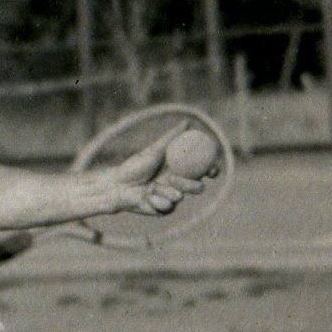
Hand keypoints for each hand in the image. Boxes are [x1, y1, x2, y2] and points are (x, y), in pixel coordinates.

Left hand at [82, 140, 204, 221]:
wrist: (119, 184)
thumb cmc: (135, 165)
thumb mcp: (154, 150)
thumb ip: (171, 138)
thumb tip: (188, 122)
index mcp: (180, 169)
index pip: (203, 170)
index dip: (211, 170)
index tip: (212, 170)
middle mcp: (180, 184)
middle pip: (198, 187)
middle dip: (189, 184)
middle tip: (173, 178)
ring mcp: (173, 197)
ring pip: (180, 196)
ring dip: (164, 190)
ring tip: (149, 186)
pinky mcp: (165, 210)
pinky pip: (168, 207)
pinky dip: (156, 200)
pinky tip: (146, 196)